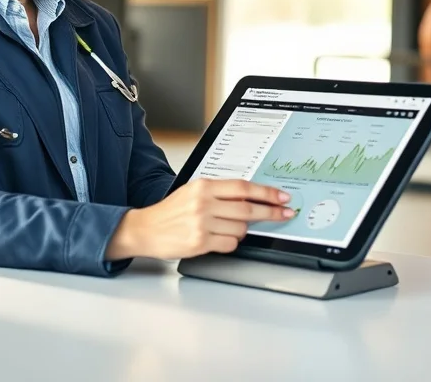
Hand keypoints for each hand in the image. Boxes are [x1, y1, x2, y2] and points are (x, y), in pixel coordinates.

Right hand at [106, 179, 293, 260]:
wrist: (145, 229)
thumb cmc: (170, 212)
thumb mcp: (192, 192)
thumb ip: (218, 192)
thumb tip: (250, 196)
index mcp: (203, 186)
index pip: (243, 188)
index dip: (267, 193)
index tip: (282, 197)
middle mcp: (203, 203)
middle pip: (248, 208)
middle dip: (271, 212)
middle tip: (285, 214)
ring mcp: (202, 224)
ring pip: (241, 228)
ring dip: (242, 230)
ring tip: (228, 228)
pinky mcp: (200, 243)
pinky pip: (230, 244)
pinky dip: (231, 242)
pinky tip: (220, 239)